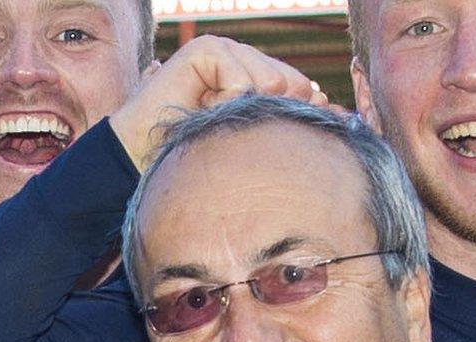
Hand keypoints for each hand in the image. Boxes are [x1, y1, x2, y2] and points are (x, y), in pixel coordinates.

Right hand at [108, 36, 325, 167]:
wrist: (144, 158)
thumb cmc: (197, 157)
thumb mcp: (252, 140)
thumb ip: (289, 119)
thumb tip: (332, 104)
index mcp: (259, 78)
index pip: (301, 88)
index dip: (294, 115)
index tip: (265, 137)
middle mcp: (246, 60)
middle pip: (292, 86)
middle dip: (265, 117)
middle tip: (228, 129)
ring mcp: (226, 51)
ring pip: (272, 83)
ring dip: (241, 114)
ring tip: (212, 120)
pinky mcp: (206, 49)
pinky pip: (243, 81)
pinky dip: (223, 105)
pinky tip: (200, 108)